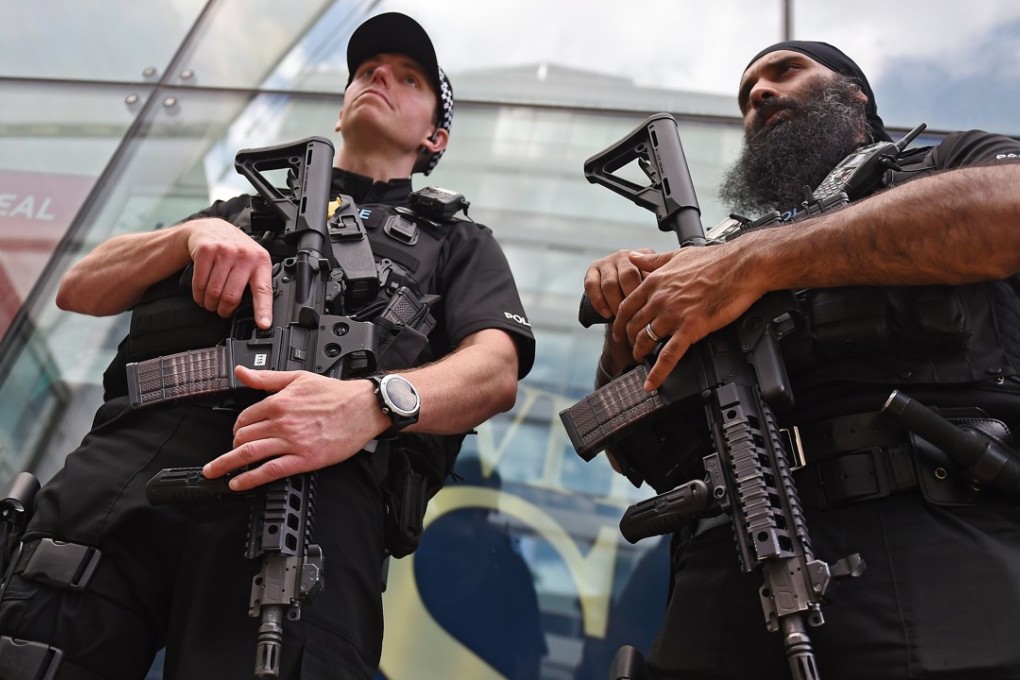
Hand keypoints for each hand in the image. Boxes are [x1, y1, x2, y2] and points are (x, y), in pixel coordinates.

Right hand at [186, 219, 273, 328]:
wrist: (211, 228)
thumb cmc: (235, 250)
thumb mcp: (252, 261)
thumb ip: (256, 281)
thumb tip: (260, 313)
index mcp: (261, 261)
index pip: (263, 290)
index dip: (263, 310)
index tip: (263, 325)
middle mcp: (244, 255)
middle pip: (231, 296)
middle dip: (224, 310)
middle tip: (222, 311)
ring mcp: (224, 251)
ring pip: (214, 292)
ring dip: (209, 304)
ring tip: (210, 303)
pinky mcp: (206, 250)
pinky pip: (199, 283)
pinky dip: (198, 295)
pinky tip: (201, 295)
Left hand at [202, 366, 386, 489]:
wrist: (362, 409)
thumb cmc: (335, 394)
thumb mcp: (298, 378)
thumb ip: (266, 378)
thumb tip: (242, 372)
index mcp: (278, 402)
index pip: (244, 417)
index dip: (236, 427)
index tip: (237, 433)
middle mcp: (282, 423)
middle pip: (243, 437)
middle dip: (231, 446)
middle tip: (228, 454)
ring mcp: (292, 442)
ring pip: (250, 454)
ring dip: (227, 464)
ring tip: (214, 472)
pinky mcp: (304, 459)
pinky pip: (270, 471)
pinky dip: (250, 478)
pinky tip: (238, 483)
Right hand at [583, 248, 654, 320]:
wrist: (623, 294)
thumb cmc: (644, 291)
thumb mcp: (655, 284)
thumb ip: (658, 287)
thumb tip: (662, 301)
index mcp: (644, 256)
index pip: (647, 271)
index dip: (647, 293)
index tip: (649, 309)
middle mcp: (625, 256)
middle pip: (628, 276)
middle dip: (630, 299)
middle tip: (635, 317)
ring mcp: (607, 262)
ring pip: (609, 283)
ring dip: (615, 303)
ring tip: (621, 319)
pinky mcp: (592, 269)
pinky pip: (591, 285)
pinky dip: (598, 301)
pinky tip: (606, 314)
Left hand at [615, 245, 761, 389]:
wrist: (741, 267)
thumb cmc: (714, 260)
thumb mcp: (676, 254)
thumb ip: (652, 260)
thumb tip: (633, 257)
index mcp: (655, 282)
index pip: (626, 306)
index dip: (619, 322)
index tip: (619, 331)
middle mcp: (659, 299)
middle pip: (633, 326)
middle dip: (629, 340)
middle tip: (630, 348)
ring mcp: (673, 315)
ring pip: (646, 340)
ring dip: (640, 353)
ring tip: (640, 360)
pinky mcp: (691, 329)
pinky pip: (669, 355)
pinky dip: (658, 372)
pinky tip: (651, 382)